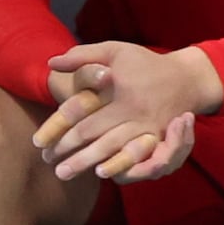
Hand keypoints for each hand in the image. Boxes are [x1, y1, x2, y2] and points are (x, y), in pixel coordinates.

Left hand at [36, 41, 220, 182]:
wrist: (186, 79)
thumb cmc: (144, 64)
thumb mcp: (115, 50)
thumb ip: (83, 56)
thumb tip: (51, 62)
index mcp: (115, 86)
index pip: (77, 110)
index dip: (55, 127)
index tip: (38, 141)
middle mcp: (130, 107)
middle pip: (91, 133)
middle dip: (66, 150)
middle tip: (47, 161)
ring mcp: (145, 125)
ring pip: (110, 148)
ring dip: (85, 162)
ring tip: (64, 173)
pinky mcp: (157, 138)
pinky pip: (135, 158)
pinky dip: (117, 166)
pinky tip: (100, 173)